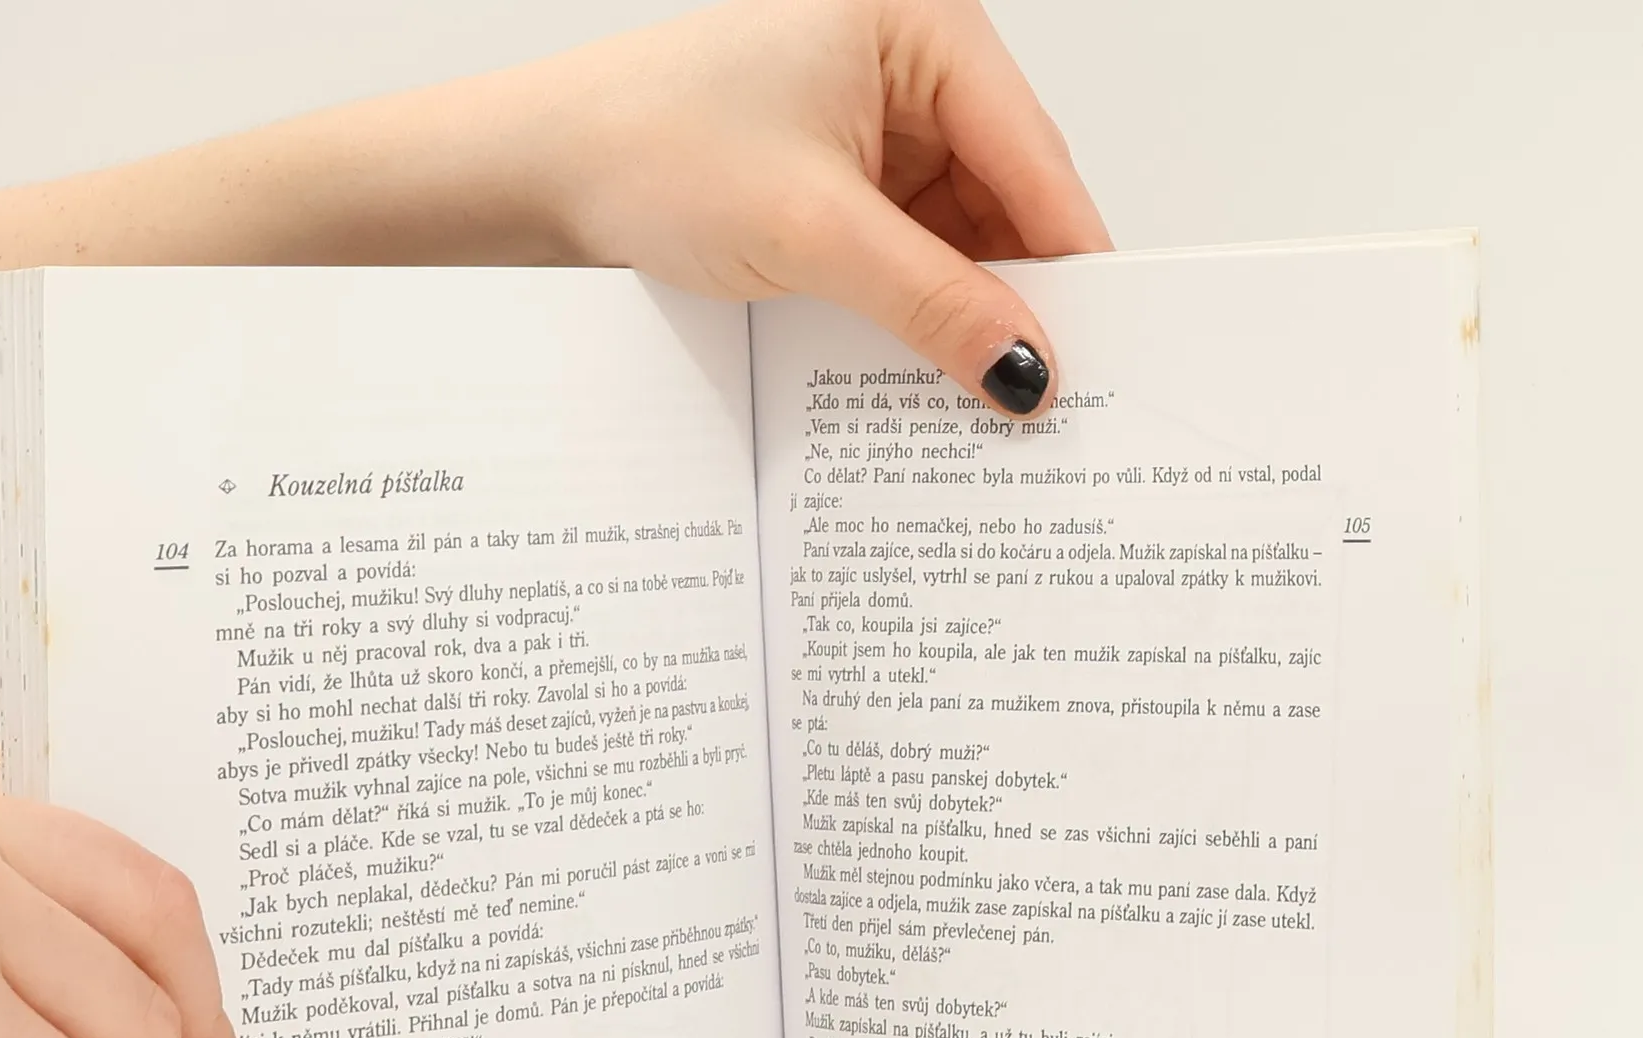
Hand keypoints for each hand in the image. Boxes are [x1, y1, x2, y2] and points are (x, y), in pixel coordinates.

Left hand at [541, 0, 1111, 412]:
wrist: (542, 171)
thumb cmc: (652, 149)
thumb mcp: (813, 233)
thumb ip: (933, 302)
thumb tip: (1025, 367)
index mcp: (923, 27)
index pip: (1032, 155)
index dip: (1069, 260)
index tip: (1100, 352)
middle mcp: (910, 63)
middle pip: (1005, 197)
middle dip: (1016, 294)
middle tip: (1043, 395)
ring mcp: (876, 121)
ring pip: (959, 232)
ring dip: (964, 310)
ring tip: (980, 396)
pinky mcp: (843, 174)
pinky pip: (910, 247)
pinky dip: (918, 307)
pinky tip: (926, 367)